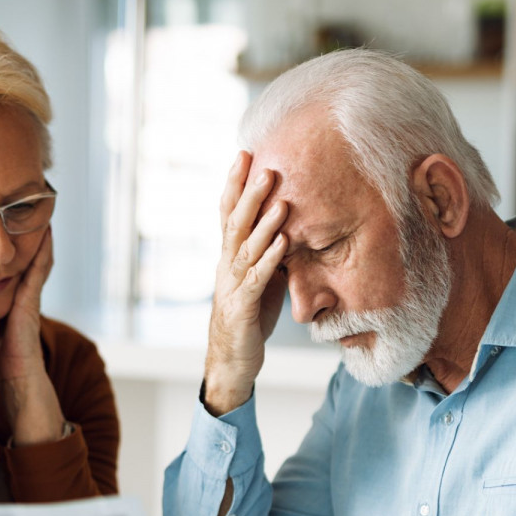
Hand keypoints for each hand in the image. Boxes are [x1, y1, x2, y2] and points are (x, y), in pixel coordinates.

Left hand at [0, 228, 64, 444]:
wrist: (6, 385)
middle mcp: (5, 298)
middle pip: (1, 260)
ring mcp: (20, 299)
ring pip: (21, 261)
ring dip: (25, 238)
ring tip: (27, 214)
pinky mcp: (30, 304)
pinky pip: (38, 273)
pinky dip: (43, 254)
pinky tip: (47, 236)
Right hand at [203, 152, 289, 415]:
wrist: (231, 362)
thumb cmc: (249, 318)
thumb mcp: (260, 279)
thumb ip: (267, 252)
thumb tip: (289, 225)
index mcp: (228, 256)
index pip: (228, 212)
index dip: (234, 184)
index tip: (244, 153)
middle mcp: (225, 266)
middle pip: (235, 222)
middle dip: (249, 193)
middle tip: (264, 166)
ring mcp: (232, 286)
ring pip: (245, 247)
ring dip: (264, 222)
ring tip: (280, 199)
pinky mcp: (243, 307)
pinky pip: (257, 279)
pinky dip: (270, 258)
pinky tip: (284, 242)